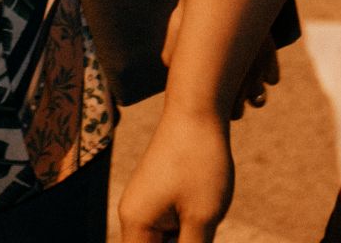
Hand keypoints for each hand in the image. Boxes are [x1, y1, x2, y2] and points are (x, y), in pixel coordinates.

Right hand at [118, 102, 235, 242]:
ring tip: (206, 218)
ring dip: (188, 240)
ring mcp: (146, 203)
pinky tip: (207, 219)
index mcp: (136, 225)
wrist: (198, 110)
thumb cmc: (200, 163)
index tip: (195, 240)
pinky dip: (188, 232)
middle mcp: (133, 215)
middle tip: (204, 231)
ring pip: (165, 242)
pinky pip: (170, 227)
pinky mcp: (159, 194)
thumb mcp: (202, 218)